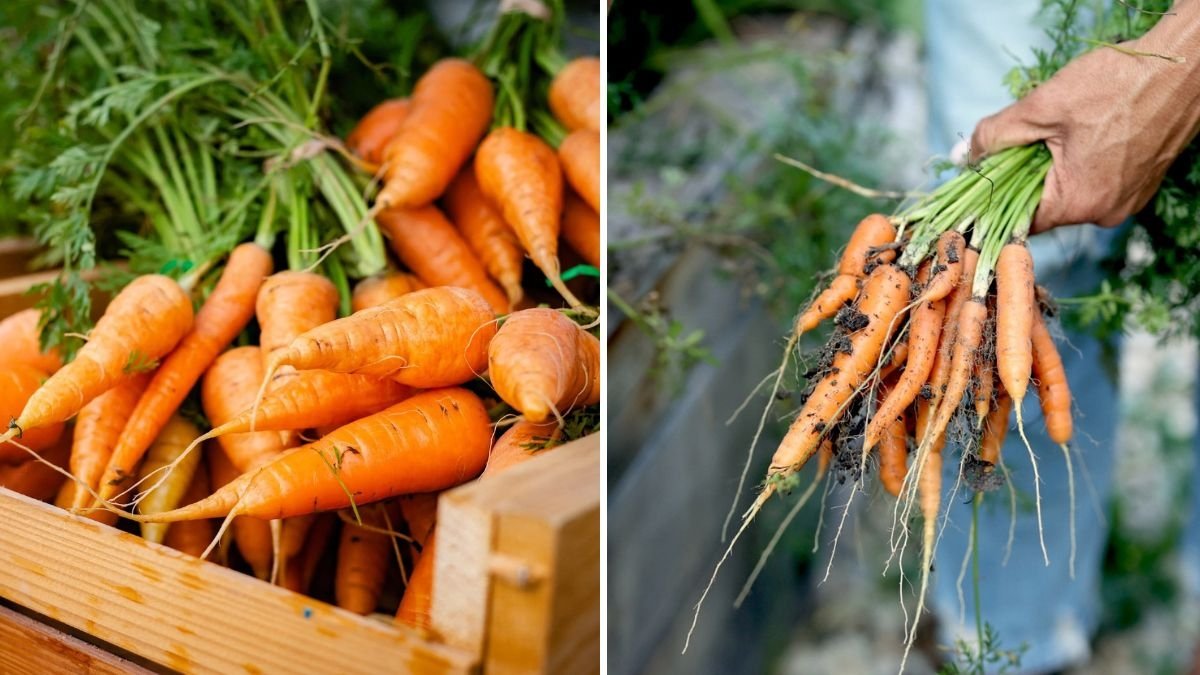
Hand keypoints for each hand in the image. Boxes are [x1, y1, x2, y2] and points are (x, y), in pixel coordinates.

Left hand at [969, 6, 1199, 233]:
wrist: (1183, 67)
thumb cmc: (1116, 85)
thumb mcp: (1042, 107)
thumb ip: (997, 135)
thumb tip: (967, 155)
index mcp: (1078, 202)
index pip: (1017, 220)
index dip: (993, 200)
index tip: (979, 181)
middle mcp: (1104, 212)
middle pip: (1043, 206)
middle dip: (1022, 177)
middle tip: (1017, 142)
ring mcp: (1126, 200)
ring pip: (1069, 192)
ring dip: (1050, 168)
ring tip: (1054, 131)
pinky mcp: (1139, 184)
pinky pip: (1094, 183)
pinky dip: (1078, 164)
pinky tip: (1081, 134)